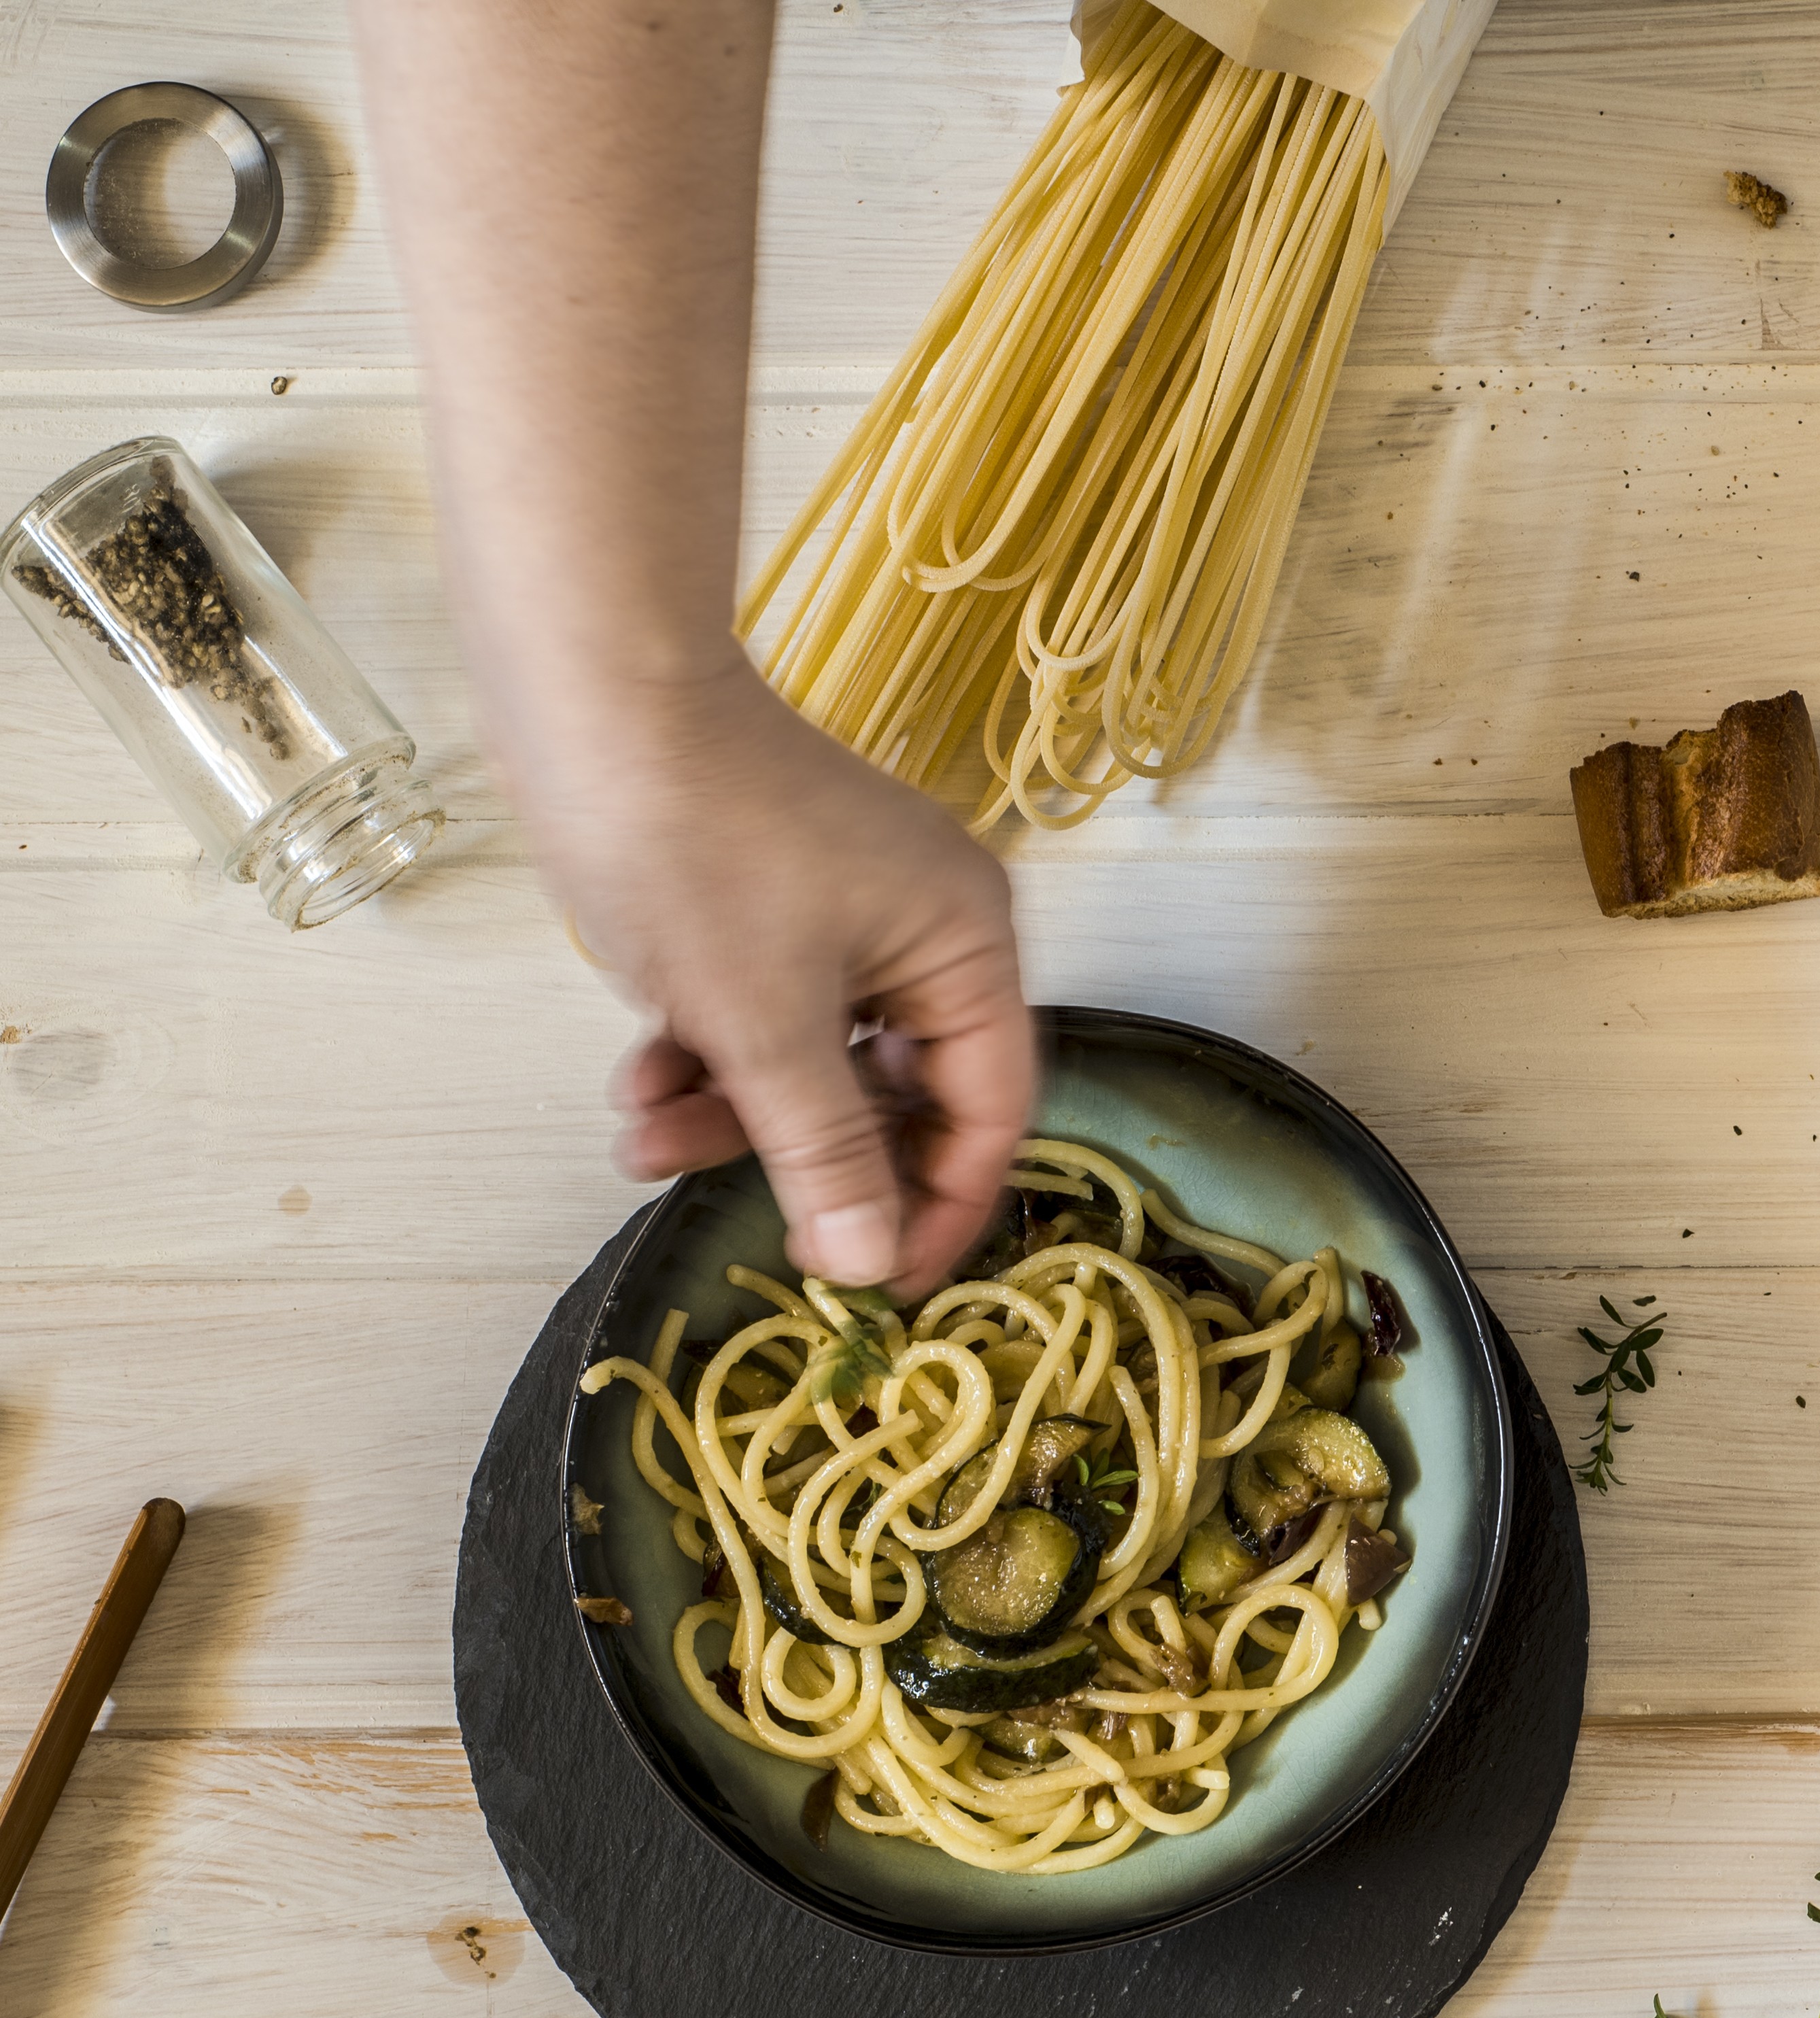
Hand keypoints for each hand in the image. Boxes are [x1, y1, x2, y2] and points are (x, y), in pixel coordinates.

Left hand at [536, 668, 1035, 1298]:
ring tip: (643, 1144)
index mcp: (966, 946)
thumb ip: (827, 1153)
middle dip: (807, 1158)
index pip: (991, 1109)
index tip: (880, 1283)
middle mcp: (926, 933)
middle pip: (898, 1096)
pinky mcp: (771, 908)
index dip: (942, 1204)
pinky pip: (764, 1017)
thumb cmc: (696, 840)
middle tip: (755, 1227)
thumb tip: (873, 1265)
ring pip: (815, 1063)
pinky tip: (638, 1081)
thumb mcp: (763, 1023)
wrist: (590, 693)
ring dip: (733, 1116)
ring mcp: (847, 918)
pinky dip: (707, 1058)